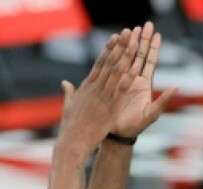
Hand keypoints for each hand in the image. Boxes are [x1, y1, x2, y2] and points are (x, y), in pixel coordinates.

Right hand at [57, 28, 139, 153]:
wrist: (72, 142)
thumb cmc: (70, 127)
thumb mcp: (68, 106)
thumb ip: (69, 93)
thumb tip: (65, 84)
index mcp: (86, 87)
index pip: (99, 64)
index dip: (108, 50)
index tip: (115, 38)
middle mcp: (94, 89)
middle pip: (109, 63)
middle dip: (119, 47)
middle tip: (128, 32)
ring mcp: (102, 97)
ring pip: (116, 72)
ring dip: (126, 56)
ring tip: (135, 43)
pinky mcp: (109, 108)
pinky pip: (121, 90)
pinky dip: (129, 78)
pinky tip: (137, 68)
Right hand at [111, 22, 178, 138]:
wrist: (117, 133)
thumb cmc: (135, 126)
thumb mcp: (152, 113)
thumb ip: (164, 100)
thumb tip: (178, 87)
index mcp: (145, 85)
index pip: (150, 61)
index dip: (153, 48)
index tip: (156, 34)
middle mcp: (135, 80)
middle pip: (140, 55)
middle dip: (142, 40)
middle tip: (144, 25)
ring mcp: (122, 80)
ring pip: (126, 58)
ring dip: (129, 43)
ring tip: (131, 28)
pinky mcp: (111, 83)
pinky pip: (113, 65)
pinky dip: (114, 53)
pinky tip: (114, 43)